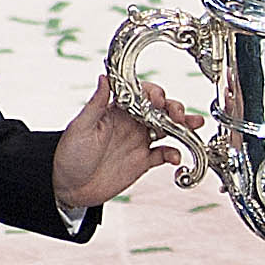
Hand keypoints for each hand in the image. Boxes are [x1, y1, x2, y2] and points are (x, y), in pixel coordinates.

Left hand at [51, 75, 203, 210]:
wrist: (68, 188)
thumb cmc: (69, 154)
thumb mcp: (81, 127)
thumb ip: (96, 104)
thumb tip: (104, 76)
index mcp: (117, 111)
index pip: (141, 94)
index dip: (153, 94)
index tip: (159, 100)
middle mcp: (131, 123)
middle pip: (160, 110)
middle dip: (174, 108)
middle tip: (180, 113)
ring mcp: (138, 142)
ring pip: (168, 129)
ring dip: (183, 126)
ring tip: (195, 125)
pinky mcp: (142, 162)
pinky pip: (164, 154)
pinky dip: (174, 154)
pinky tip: (175, 157)